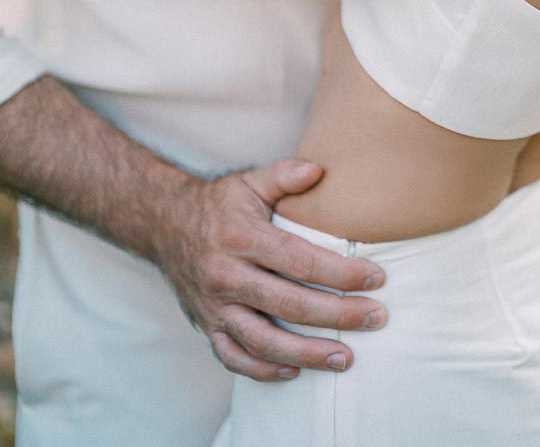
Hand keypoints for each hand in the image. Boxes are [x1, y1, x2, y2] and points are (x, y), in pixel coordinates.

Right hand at [155, 155, 386, 381]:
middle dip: (338, 315)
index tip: (376, 278)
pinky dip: (265, 370)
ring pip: (263, 341)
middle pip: (289, 304)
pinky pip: (234, 358)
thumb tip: (320, 170)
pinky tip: (296, 370)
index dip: (341, 272)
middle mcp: (225, 276)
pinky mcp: (205, 327)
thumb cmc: (219, 204)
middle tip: (376, 318)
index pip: (300, 260)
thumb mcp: (249, 182)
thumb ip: (285, 175)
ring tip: (345, 358)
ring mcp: (213, 307)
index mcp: (241, 238)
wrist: (164, 224)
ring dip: (308, 354)